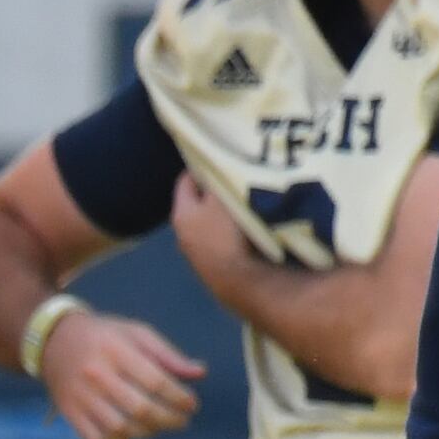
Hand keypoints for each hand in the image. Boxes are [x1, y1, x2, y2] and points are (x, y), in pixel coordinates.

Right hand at [34, 305, 201, 438]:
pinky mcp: (70, 412)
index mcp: (117, 350)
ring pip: (120, 428)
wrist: (54, 341)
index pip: (156, 381)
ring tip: (159, 427)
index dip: (180, 397)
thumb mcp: (136, 333)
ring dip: (147, 433)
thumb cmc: (105, 336)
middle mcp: (96, 374)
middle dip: (169, 420)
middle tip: (183, 421)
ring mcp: (81, 396)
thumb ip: (168, 354)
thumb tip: (200, 373)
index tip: (192, 404)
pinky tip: (130, 437)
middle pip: (140, 408)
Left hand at [166, 168, 284, 311]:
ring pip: (215, 224)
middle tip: (239, 174)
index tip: (221, 155)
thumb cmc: (230, 233)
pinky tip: (256, 224)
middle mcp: (185, 237)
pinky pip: (228, 240)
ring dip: (229, 212)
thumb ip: (217, 177)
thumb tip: (216, 162)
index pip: (186, 181)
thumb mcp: (222, 196)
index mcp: (181, 215)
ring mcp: (203, 256)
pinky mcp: (221, 268)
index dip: (202, 165)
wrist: (245, 283)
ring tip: (252, 197)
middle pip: (200, 203)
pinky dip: (238, 231)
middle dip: (218, 189)